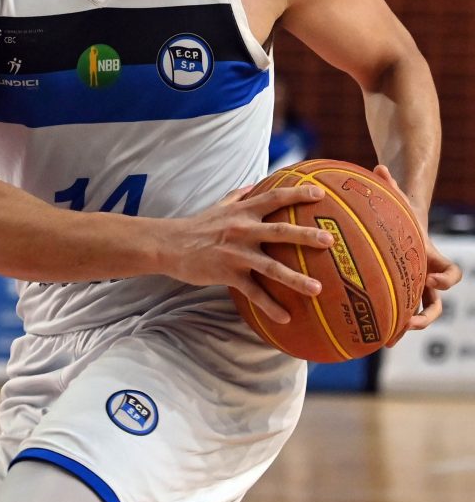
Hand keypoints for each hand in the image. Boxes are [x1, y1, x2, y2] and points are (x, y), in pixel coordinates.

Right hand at [169, 182, 334, 321]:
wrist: (170, 245)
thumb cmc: (198, 225)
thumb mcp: (220, 205)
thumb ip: (240, 195)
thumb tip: (257, 183)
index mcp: (243, 211)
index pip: (275, 197)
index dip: (298, 194)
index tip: (321, 195)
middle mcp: (243, 230)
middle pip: (280, 231)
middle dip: (306, 235)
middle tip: (330, 240)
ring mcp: (236, 254)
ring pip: (271, 267)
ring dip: (296, 278)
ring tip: (317, 289)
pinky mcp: (228, 274)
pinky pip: (253, 293)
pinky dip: (270, 306)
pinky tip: (286, 318)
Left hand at [372, 164, 462, 334]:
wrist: (398, 226)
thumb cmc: (399, 212)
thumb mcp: (396, 200)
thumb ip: (390, 185)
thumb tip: (379, 166)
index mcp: (432, 258)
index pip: (451, 273)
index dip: (445, 279)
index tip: (431, 279)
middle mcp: (428, 278)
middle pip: (437, 304)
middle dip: (426, 315)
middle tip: (411, 321)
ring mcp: (414, 290)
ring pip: (419, 315)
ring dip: (408, 328)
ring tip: (390, 338)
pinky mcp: (399, 294)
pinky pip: (398, 314)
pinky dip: (389, 325)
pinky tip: (371, 336)